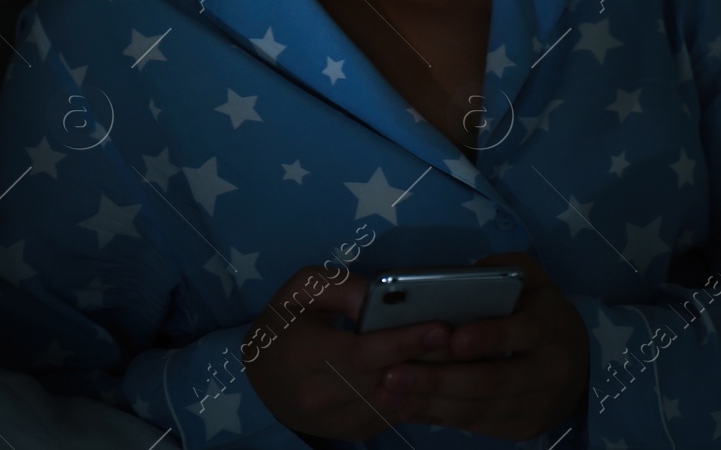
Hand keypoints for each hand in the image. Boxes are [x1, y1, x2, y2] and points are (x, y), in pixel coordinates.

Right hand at [242, 265, 453, 441]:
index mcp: (302, 355)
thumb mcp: (304, 288)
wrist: (259, 372)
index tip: (440, 330)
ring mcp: (327, 420)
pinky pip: (386, 418)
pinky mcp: (342, 432)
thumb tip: (382, 301)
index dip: (403, 342)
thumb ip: (343, 288)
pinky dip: (409, 398)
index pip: (361, 354)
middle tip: (461, 340)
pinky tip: (424, 376)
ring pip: (388, 403)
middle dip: (423, 361)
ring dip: (422, 382)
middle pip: (381, 381)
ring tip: (450, 357)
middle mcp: (312, 395)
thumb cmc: (286, 321)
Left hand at [377, 252, 590, 440]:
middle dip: (440, 378)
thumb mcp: (535, 280)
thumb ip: (504, 269)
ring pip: (479, 409)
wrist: (582, 367)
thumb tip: (460, 279)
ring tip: (389, 391)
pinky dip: (438, 416)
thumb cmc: (543, 313)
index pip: (525, 331)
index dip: (490, 336)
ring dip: (430, 402)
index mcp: (552, 326)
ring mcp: (538, 404)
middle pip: (493, 381)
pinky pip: (476, 425)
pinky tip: (408, 405)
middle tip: (394, 372)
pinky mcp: (523, 427)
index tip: (453, 338)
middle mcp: (550, 369)